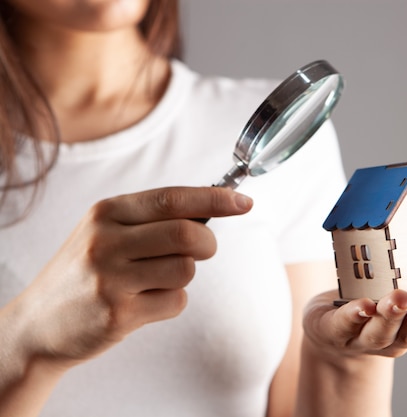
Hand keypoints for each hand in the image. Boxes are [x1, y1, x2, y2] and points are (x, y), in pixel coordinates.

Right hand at [7, 186, 251, 367]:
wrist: (38, 323)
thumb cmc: (85, 271)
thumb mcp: (106, 231)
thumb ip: (152, 218)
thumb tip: (211, 206)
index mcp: (106, 212)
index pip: (172, 198)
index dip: (215, 199)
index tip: (243, 202)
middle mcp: (106, 242)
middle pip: (186, 235)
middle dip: (208, 244)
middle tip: (203, 251)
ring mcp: (110, 279)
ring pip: (185, 270)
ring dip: (183, 277)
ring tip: (155, 280)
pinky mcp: (118, 314)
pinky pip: (175, 302)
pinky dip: (172, 302)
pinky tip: (144, 303)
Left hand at [302, 271, 406, 359]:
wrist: (330, 334)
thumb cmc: (376, 306)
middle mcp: (395, 339)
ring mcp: (364, 339)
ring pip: (382, 331)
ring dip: (394, 315)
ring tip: (402, 296)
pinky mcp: (335, 331)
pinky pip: (346, 324)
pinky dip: (355, 315)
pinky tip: (364, 305)